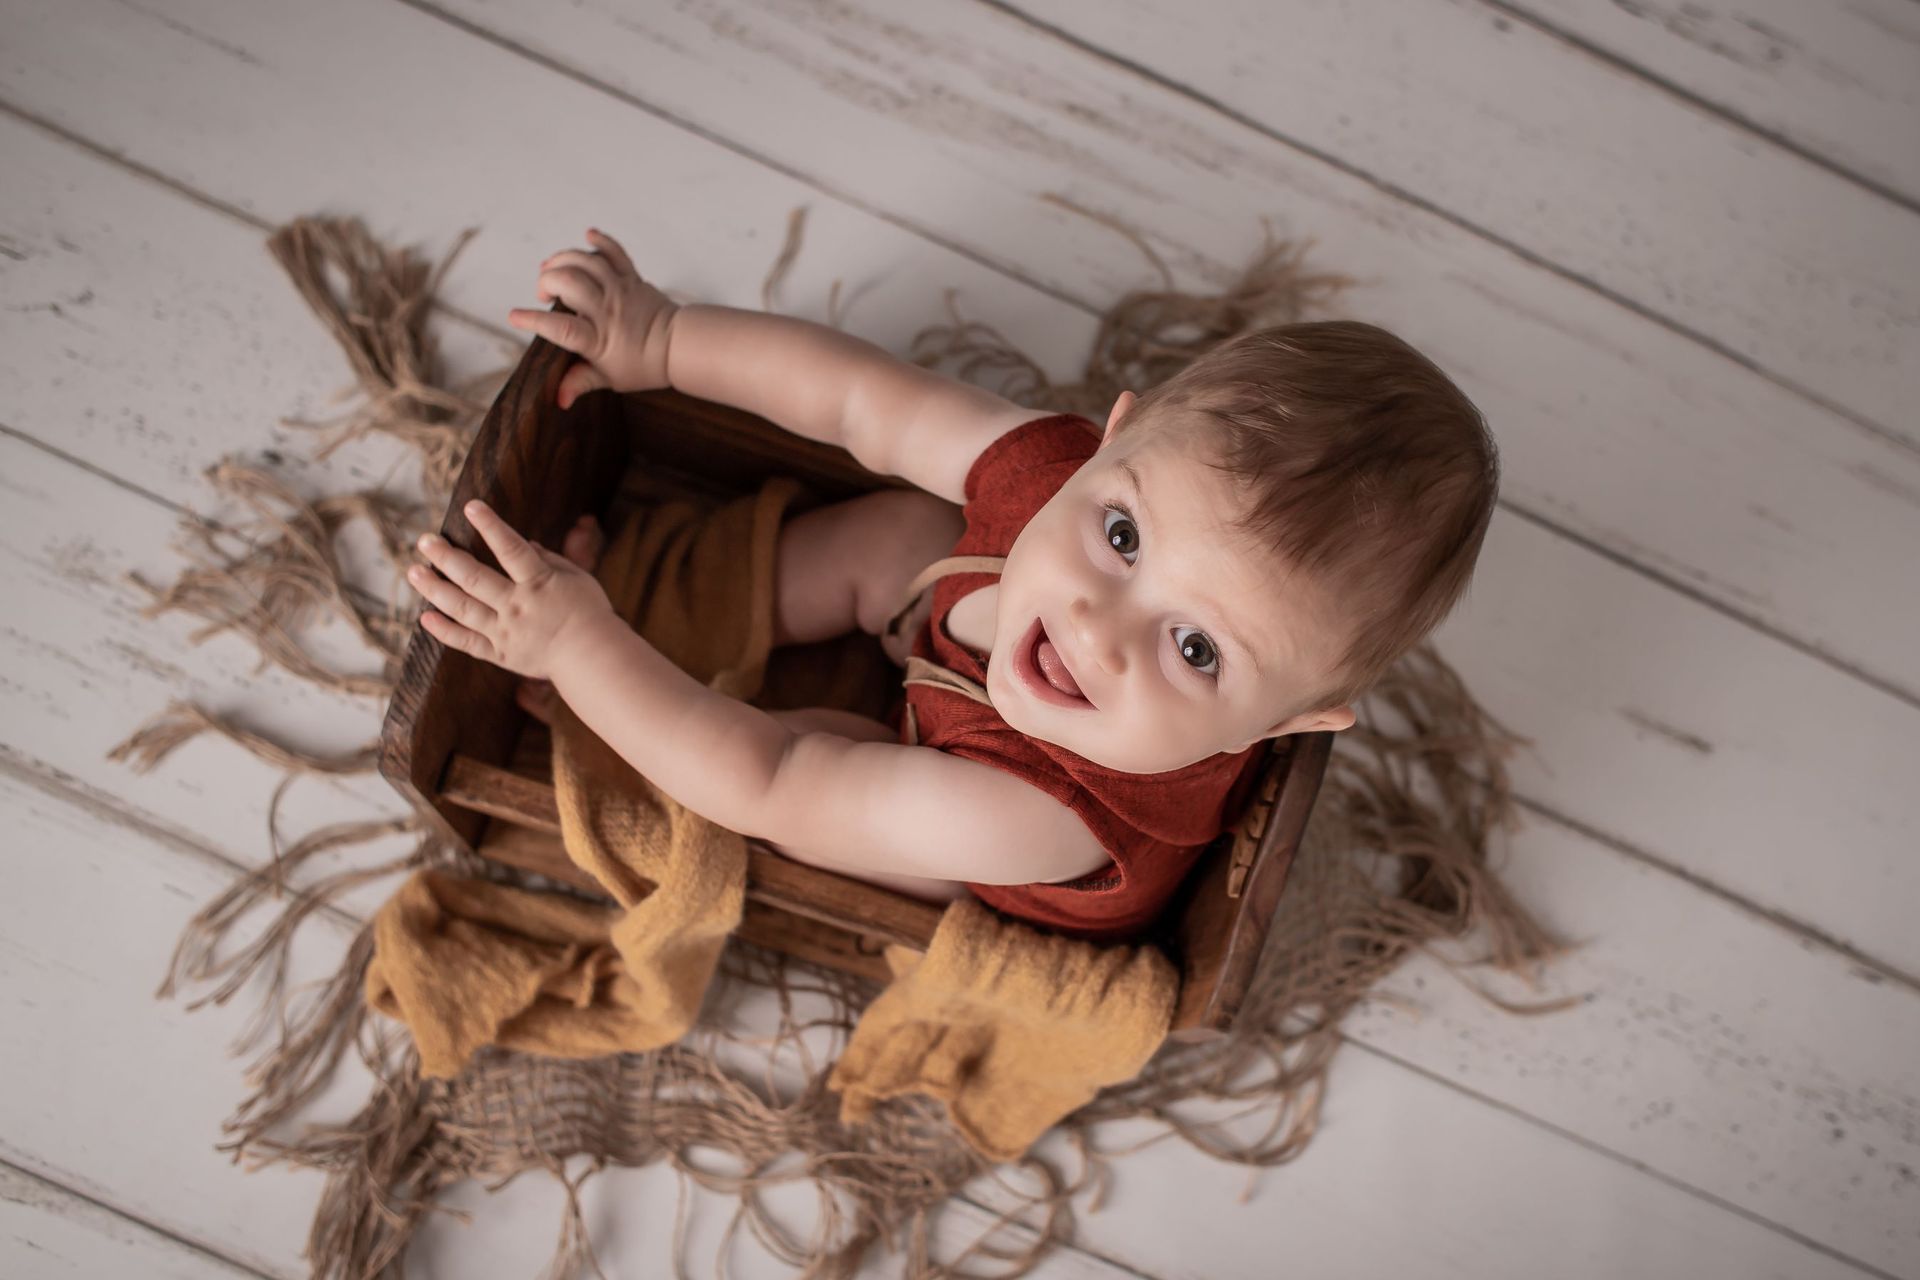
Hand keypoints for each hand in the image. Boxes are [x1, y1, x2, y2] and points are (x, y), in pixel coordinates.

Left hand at [407, 500, 615, 679]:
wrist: (593, 658)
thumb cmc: (589, 612)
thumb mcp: (576, 577)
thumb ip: (549, 559)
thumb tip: (524, 543)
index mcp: (539, 583)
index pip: (511, 549)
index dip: (491, 526)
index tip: (470, 506)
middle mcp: (517, 606)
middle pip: (474, 578)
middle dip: (446, 557)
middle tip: (425, 541)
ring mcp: (505, 632)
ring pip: (462, 608)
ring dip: (435, 589)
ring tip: (414, 571)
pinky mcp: (500, 653)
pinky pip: (466, 642)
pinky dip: (444, 631)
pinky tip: (425, 617)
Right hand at [507, 228, 679, 408]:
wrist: (678, 347)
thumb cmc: (642, 366)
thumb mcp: (608, 379)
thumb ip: (580, 383)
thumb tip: (559, 399)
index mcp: (598, 338)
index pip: (562, 328)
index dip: (535, 321)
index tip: (515, 316)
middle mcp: (607, 309)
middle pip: (570, 282)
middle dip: (547, 281)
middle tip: (545, 294)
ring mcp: (620, 290)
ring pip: (587, 261)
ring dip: (563, 258)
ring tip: (551, 269)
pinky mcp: (631, 278)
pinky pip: (615, 252)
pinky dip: (601, 240)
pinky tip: (588, 235)